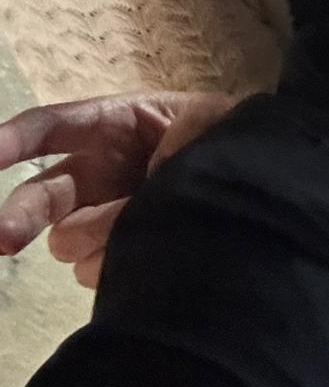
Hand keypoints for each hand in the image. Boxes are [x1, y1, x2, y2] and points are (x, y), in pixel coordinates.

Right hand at [0, 92, 231, 287]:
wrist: (246, 182)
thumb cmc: (220, 136)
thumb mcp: (208, 118)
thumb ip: (178, 141)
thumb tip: (143, 188)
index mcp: (110, 126)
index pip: (51, 126)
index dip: (15, 138)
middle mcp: (92, 174)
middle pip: (39, 196)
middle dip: (17, 217)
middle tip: (5, 241)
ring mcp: (97, 219)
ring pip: (67, 240)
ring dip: (97, 238)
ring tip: (141, 221)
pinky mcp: (110, 255)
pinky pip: (93, 268)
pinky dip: (114, 263)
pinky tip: (148, 249)